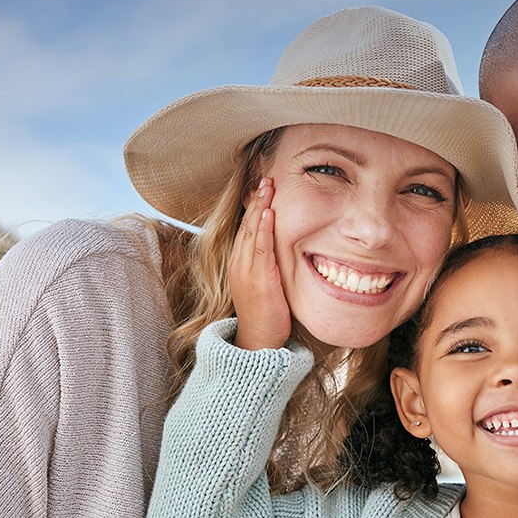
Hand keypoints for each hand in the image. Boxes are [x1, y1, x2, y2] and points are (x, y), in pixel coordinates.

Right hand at [229, 178, 291, 350]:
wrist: (259, 339)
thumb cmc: (265, 313)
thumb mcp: (263, 283)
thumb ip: (267, 263)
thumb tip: (278, 248)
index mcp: (239, 262)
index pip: (246, 228)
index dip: (254, 207)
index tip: (262, 188)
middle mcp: (239, 263)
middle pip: (247, 225)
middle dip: (256, 200)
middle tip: (266, 179)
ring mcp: (247, 270)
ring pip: (253, 231)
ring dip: (261, 207)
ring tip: (267, 187)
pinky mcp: (259, 278)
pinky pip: (261, 248)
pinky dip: (265, 229)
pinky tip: (270, 213)